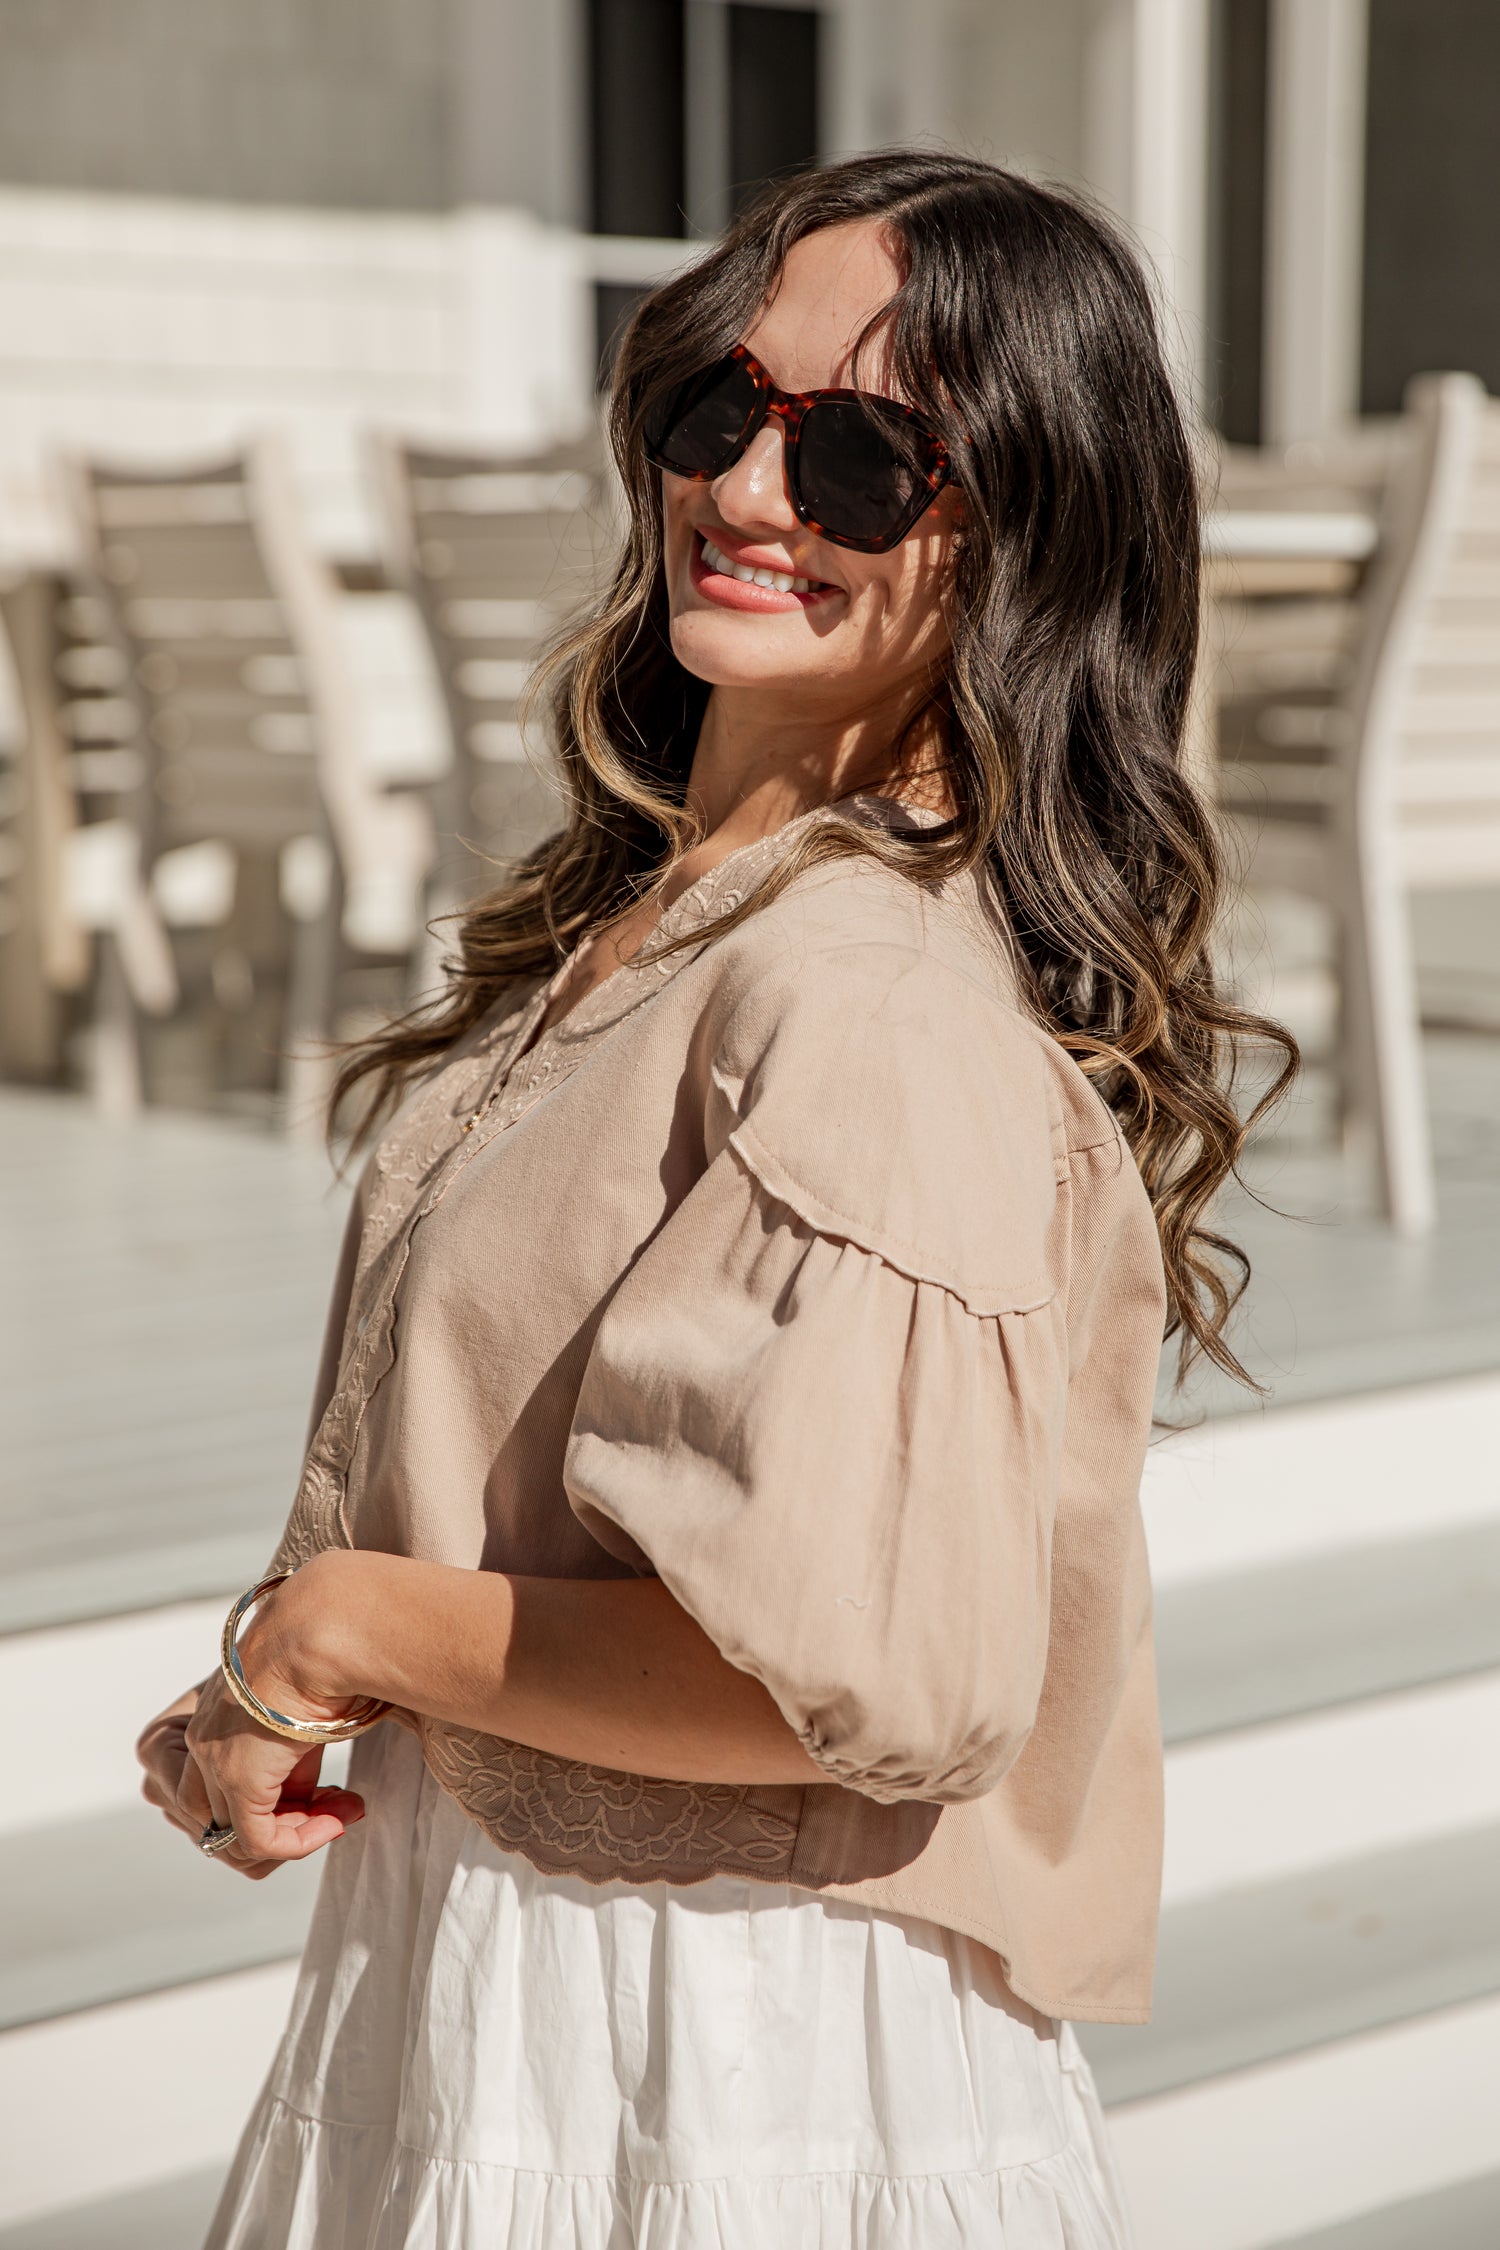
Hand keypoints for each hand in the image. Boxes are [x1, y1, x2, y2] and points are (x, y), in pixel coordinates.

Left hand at [137, 1605, 365, 1880]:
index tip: (326, 1793)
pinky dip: (299, 1842)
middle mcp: (198, 1739)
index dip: (271, 1804)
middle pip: (220, 1820)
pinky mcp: (238, 1777)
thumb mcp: (294, 1711)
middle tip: (336, 1812)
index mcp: (206, 1714)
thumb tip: (305, 1795)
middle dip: (280, 1826)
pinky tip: (337, 1821)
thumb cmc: (320, 1651)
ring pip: (236, 1837)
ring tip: (340, 1816)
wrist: (320, 1628)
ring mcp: (212, 1759)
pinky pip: (261, 1840)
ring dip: (293, 1837)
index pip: (215, 1789)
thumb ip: (286, 1756)